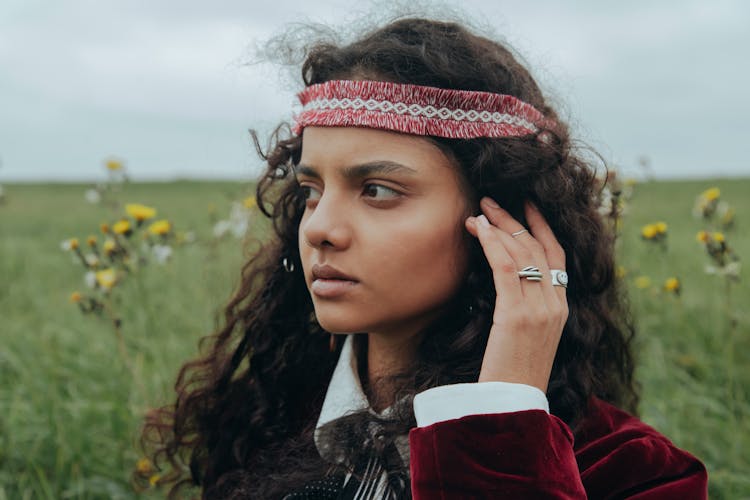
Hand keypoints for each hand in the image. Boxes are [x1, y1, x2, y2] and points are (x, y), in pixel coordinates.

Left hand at [465, 197, 567, 391]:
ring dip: (498, 226)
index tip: (526, 204)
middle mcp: (555, 304)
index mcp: (562, 308)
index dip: (541, 226)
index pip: (556, 255)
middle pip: (537, 247)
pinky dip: (492, 243)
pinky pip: (506, 268)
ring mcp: (539, 309)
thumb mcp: (529, 337)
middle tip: (491, 200)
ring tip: (478, 210)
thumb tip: (509, 285)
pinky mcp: (517, 315)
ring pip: (521, 253)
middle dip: (514, 219)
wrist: (513, 405)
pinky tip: (479, 229)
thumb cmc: (513, 373)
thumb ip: (527, 309)